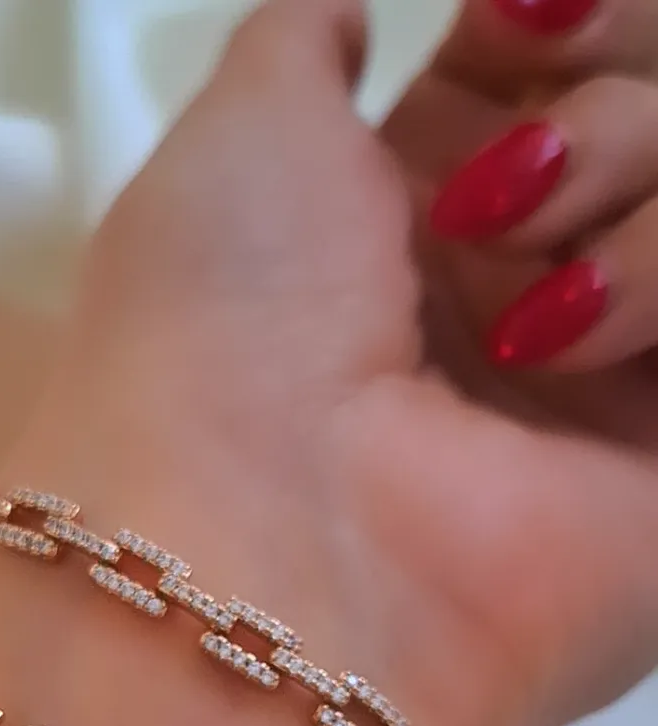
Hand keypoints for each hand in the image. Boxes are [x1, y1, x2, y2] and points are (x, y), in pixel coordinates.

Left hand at [26, 0, 657, 725]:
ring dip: (628, 184)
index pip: (550, 62)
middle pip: (647, 105)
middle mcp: (519, 282)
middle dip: (600, 103)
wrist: (268, 555)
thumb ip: (305, 48)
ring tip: (521, 323)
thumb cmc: (225, 332)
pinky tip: (570, 356)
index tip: (500, 29)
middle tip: (498, 195)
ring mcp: (603, 373)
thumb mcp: (239, 139)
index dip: (555, 22)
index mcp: (414, 210)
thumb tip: (345, 13)